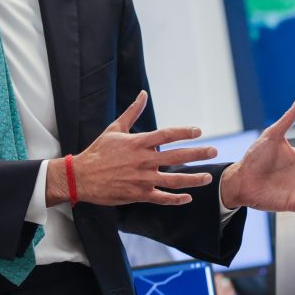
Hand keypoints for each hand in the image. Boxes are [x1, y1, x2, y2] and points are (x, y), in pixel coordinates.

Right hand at [47, 91, 217, 206]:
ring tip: (208, 177)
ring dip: (193, 179)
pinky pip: (162, 198)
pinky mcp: (139, 195)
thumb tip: (143, 94)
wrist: (81, 177)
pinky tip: (188, 198)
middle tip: (214, 151)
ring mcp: (142, 179)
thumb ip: (133, 112)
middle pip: (177, 157)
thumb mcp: (115, 129)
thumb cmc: (98, 152)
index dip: (184, 132)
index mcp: (138, 143)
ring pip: (174, 180)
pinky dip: (176, 199)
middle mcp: (144, 161)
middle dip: (198, 154)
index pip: (167, 135)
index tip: (198, 131)